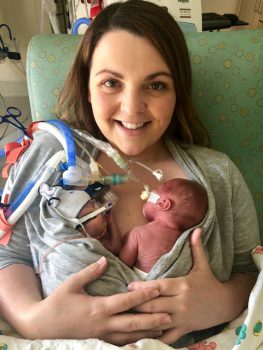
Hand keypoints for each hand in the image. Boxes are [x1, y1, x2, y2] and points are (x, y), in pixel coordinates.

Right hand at [26, 257, 171, 344]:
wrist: (42, 326)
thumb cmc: (57, 302)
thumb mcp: (72, 284)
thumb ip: (90, 272)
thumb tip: (105, 260)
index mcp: (98, 307)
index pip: (126, 301)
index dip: (143, 295)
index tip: (157, 289)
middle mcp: (103, 323)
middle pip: (133, 322)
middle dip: (153, 319)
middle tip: (170, 315)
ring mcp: (102, 336)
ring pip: (129, 335)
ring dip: (148, 331)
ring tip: (164, 328)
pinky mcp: (99, 342)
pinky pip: (120, 343)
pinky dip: (134, 340)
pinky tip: (144, 338)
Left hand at [127, 228, 230, 344]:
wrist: (225, 304)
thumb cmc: (210, 282)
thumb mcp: (203, 265)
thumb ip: (196, 247)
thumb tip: (197, 228)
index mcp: (183, 285)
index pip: (158, 287)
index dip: (142, 287)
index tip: (129, 286)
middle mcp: (181, 302)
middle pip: (153, 304)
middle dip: (136, 304)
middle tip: (122, 301)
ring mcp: (182, 317)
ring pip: (157, 321)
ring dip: (142, 321)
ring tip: (126, 317)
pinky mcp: (184, 329)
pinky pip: (167, 336)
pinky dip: (155, 336)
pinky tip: (143, 334)